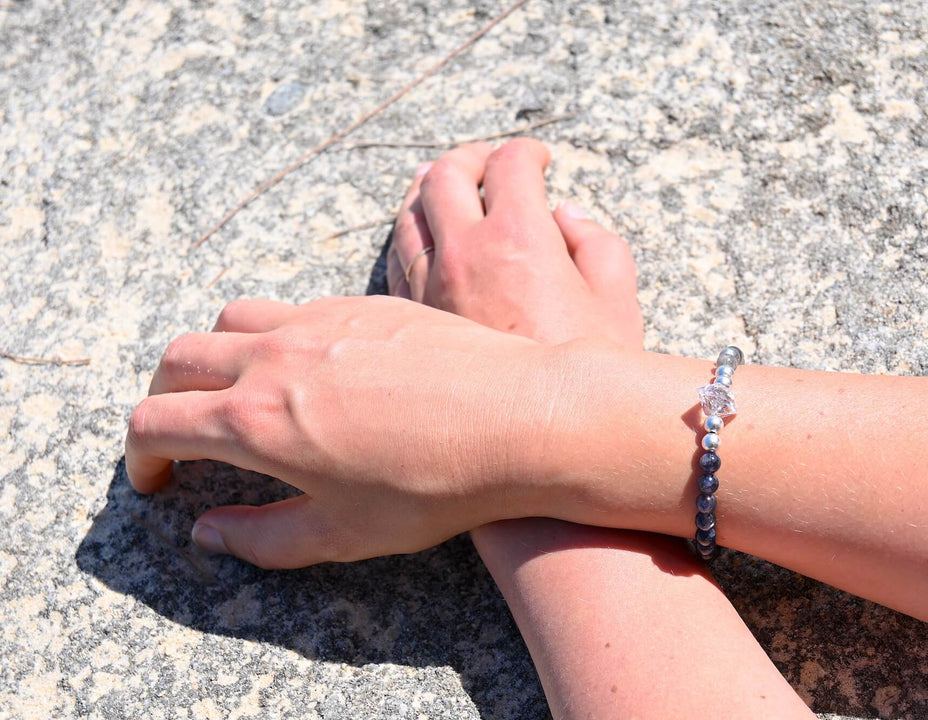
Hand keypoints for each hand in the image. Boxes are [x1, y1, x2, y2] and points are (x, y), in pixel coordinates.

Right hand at [126, 295, 546, 567]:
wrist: (518, 418)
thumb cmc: (435, 487)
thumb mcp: (343, 533)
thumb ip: (262, 538)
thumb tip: (207, 532)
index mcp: (255, 420)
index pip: (154, 422)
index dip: (141, 456)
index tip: (158, 478)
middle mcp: (275, 358)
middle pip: (179, 358)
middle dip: (165, 397)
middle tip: (185, 433)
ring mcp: (321, 320)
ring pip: (232, 319)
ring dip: (216, 354)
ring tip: (241, 390)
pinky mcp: (365, 302)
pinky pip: (294, 305)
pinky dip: (276, 332)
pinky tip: (311, 364)